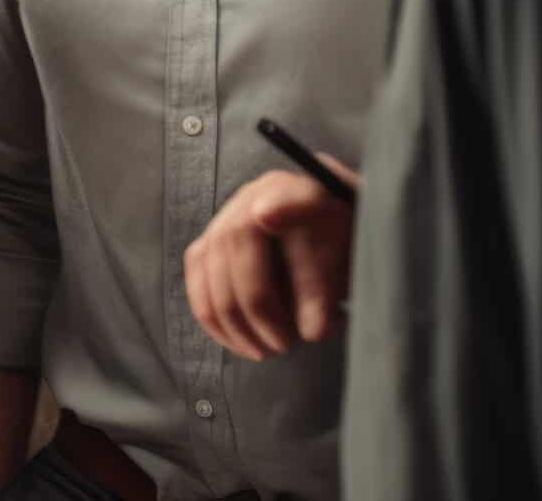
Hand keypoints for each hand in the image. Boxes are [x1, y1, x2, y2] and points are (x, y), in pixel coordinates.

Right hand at [183, 157, 359, 359]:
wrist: (322, 229)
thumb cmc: (337, 247)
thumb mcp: (344, 261)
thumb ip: (326, 290)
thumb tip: (311, 332)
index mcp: (293, 192)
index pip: (284, 201)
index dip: (277, 210)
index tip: (269, 219)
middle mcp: (250, 197)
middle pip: (237, 254)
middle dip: (259, 311)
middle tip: (285, 345)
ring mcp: (222, 220)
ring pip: (211, 274)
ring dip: (234, 323)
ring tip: (263, 350)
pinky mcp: (207, 244)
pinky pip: (197, 283)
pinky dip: (212, 318)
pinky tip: (235, 341)